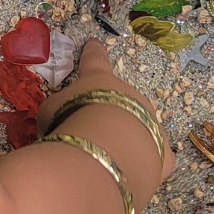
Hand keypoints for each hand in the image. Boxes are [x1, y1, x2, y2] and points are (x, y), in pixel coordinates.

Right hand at [38, 39, 173, 195]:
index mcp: (100, 80)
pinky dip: (145, 160)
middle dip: (109, 111)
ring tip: (107, 157)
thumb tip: (60, 117)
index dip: (92, 53)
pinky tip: (132, 171)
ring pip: (140, 125)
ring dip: (127, 136)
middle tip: (91, 133)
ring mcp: (151, 122)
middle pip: (120, 99)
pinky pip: (154, 154)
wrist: (105, 155)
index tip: (94, 43)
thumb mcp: (50, 111)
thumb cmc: (70, 123)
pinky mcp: (163, 153)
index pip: (94, 61)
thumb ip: (58, 109)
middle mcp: (130, 95)